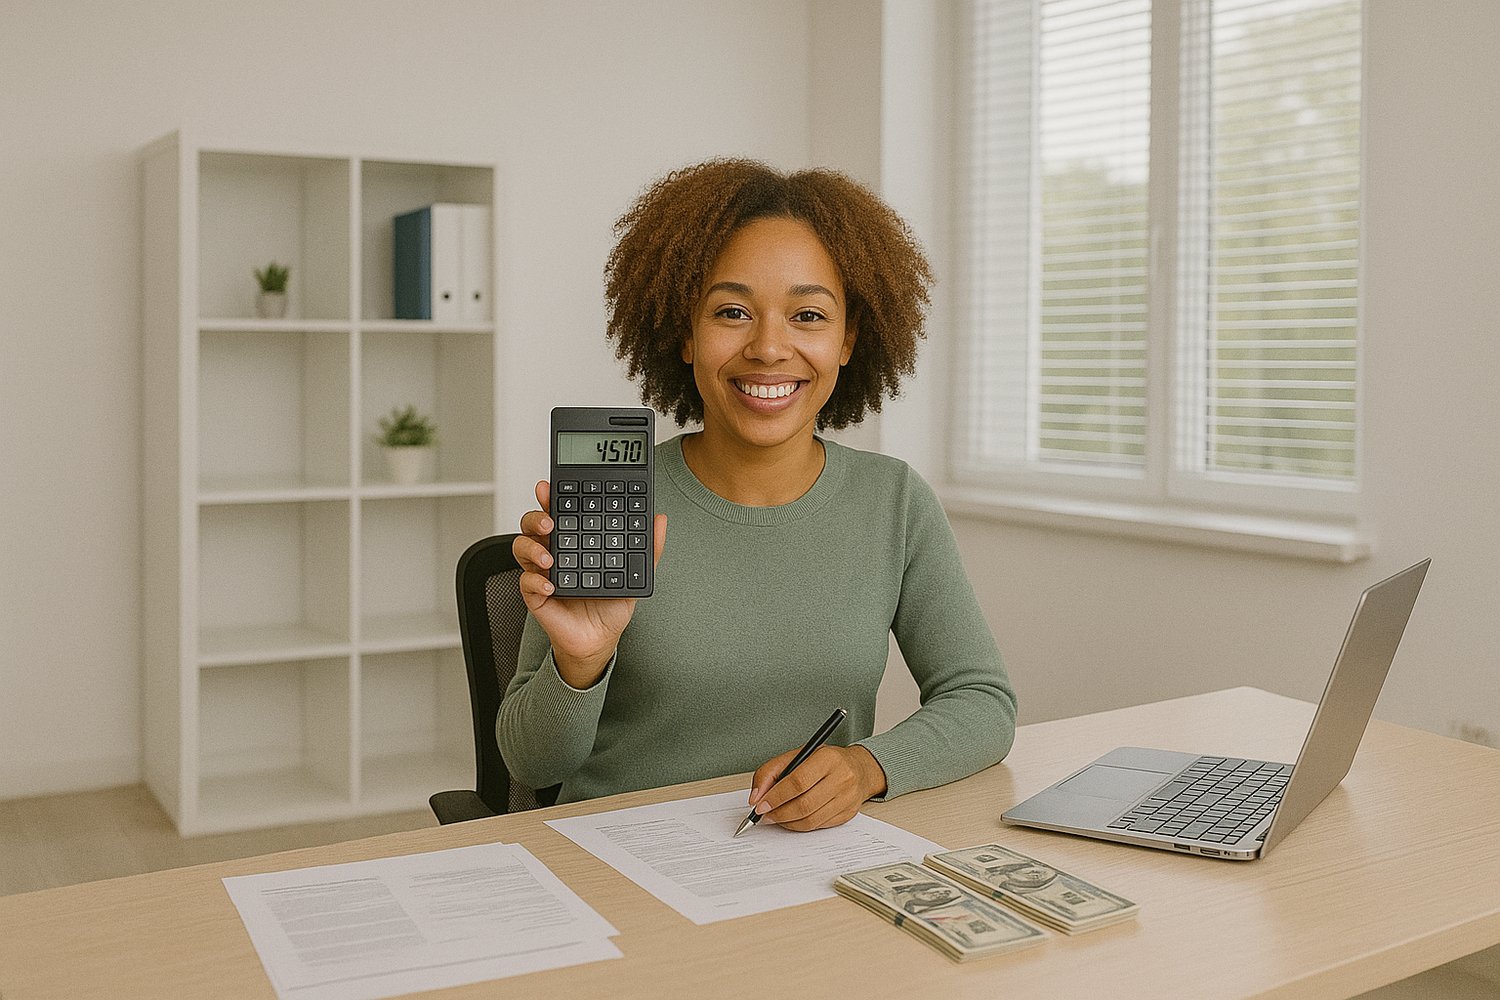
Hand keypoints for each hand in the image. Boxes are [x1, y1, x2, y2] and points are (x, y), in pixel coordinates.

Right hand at [512, 480, 666, 688]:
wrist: (600, 638)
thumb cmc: (610, 604)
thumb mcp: (634, 574)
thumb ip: (648, 547)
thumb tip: (660, 520)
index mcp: (573, 540)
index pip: (560, 512)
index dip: (552, 497)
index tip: (551, 487)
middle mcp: (554, 551)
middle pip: (533, 523)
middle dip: (537, 515)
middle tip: (550, 520)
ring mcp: (542, 571)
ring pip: (522, 546)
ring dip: (532, 546)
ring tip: (549, 555)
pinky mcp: (535, 594)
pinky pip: (526, 581)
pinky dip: (535, 580)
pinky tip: (551, 583)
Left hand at [745, 745, 887, 831]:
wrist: (860, 769)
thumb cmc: (826, 761)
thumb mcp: (798, 755)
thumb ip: (771, 772)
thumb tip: (756, 797)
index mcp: (827, 758)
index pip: (798, 782)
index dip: (776, 797)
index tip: (760, 805)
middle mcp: (842, 778)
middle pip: (804, 805)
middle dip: (778, 814)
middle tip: (764, 815)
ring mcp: (847, 798)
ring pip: (811, 820)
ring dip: (787, 822)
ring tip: (776, 817)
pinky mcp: (848, 814)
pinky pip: (818, 826)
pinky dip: (800, 826)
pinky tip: (792, 819)